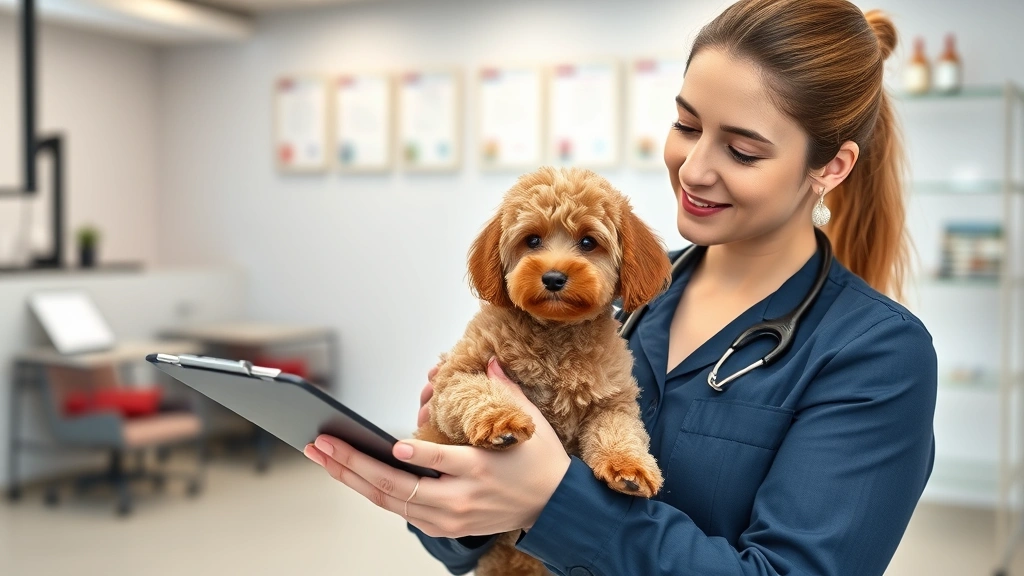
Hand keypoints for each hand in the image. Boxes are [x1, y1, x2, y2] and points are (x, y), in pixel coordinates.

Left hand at [303, 358, 570, 537]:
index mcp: (481, 470)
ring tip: (323, 456)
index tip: (393, 445)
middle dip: (355, 463)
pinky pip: (399, 509)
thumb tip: (489, 360)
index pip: (444, 462)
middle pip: (399, 486)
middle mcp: (460, 499)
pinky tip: (348, 473)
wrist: (553, 508)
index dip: (417, 455)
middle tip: (323, 443)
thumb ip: (505, 390)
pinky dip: (371, 490)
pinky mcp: (444, 526)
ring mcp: (449, 517)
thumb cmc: (540, 461)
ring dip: (352, 478)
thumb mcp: (529, 423)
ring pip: (390, 500)